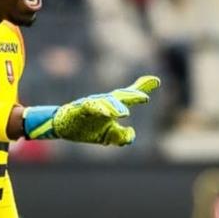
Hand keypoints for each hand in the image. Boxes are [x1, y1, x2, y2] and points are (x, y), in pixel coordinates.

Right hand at [22, 75, 160, 145]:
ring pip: (105, 102)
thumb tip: (132, 133)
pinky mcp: (79, 108)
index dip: (141, 88)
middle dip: (132, 96)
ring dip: (115, 107)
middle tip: (144, 98)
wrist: (63, 127)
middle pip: (119, 96)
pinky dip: (97, 109)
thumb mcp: (108, 135)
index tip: (156, 81)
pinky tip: (105, 113)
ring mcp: (91, 104)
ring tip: (124, 113)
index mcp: (111, 106)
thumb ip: (121, 135)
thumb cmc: (87, 128)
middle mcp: (103, 102)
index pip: (127, 96)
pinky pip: (89, 107)